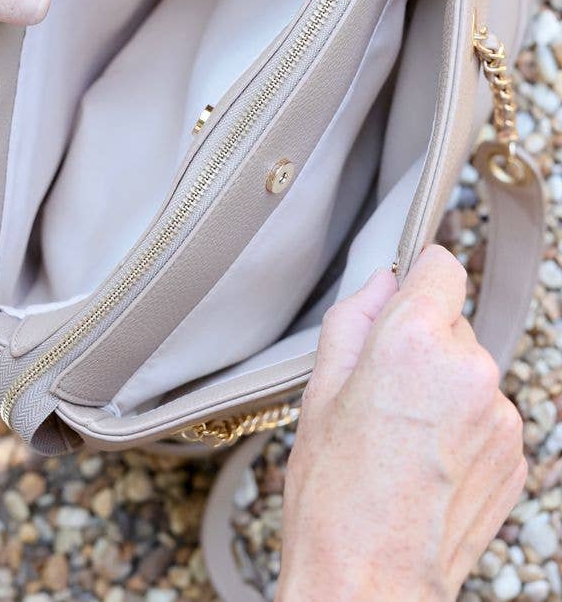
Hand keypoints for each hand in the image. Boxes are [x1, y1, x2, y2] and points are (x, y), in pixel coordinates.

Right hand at [277, 245, 525, 601]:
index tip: (402, 297)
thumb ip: (353, 318)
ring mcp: (501, 414)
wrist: (370, 581)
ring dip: (444, 387)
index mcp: (414, 341)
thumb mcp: (319, 390)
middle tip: (382, 392)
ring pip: (470, 371)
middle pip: (452, 323)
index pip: (441, 266)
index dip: (416, 278)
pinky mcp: (517, 453)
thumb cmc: (334, 494)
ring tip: (404, 438)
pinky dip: (463, 426)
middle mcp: (470, 368)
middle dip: (421, 343)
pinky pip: (487, 414)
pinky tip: (428, 463)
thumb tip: (381, 283)